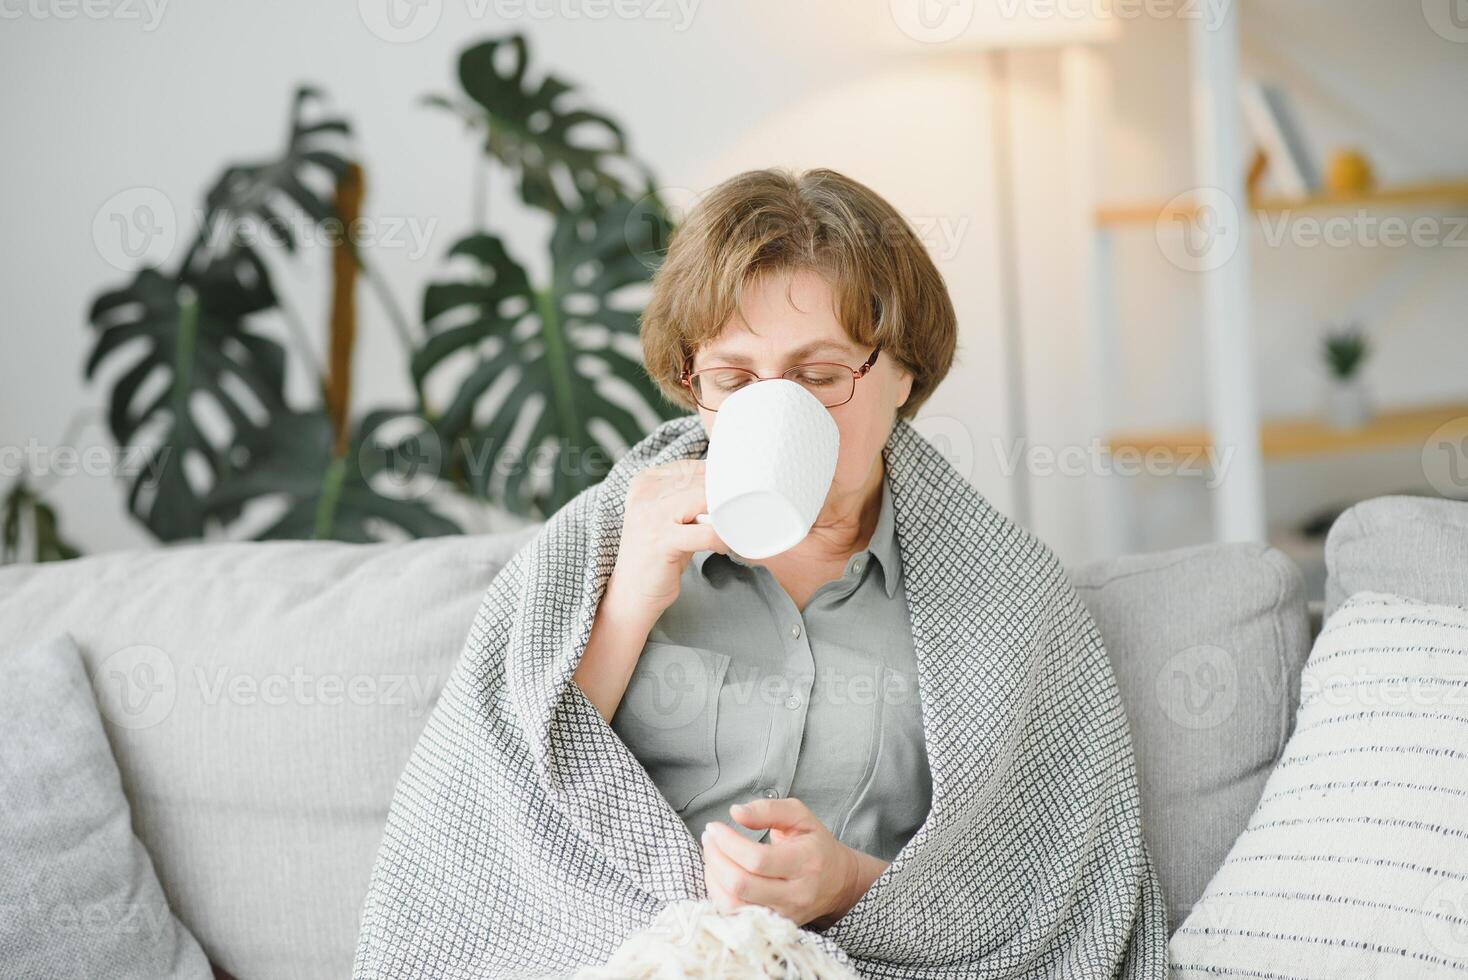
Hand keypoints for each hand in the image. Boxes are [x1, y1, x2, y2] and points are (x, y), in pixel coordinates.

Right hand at [604, 459, 726, 620]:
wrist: (630, 594)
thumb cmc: (658, 555)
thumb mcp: (668, 518)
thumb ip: (689, 498)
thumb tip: (729, 483)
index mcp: (646, 482)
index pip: (693, 468)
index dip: (719, 481)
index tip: (736, 494)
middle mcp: (646, 494)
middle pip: (702, 483)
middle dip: (729, 498)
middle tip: (745, 512)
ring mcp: (652, 516)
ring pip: (707, 501)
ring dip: (729, 516)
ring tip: (734, 529)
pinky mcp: (662, 540)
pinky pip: (707, 532)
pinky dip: (723, 539)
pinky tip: (725, 546)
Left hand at [700, 797, 888, 929]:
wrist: (839, 882)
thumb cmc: (816, 844)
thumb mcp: (800, 815)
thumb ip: (768, 809)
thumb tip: (735, 813)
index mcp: (806, 862)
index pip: (758, 859)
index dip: (728, 843)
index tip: (714, 827)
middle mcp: (797, 894)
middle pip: (741, 884)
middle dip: (715, 858)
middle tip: (709, 838)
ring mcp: (784, 915)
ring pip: (734, 905)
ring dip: (713, 877)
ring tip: (711, 854)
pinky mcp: (773, 926)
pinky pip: (735, 915)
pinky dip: (719, 894)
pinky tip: (718, 874)